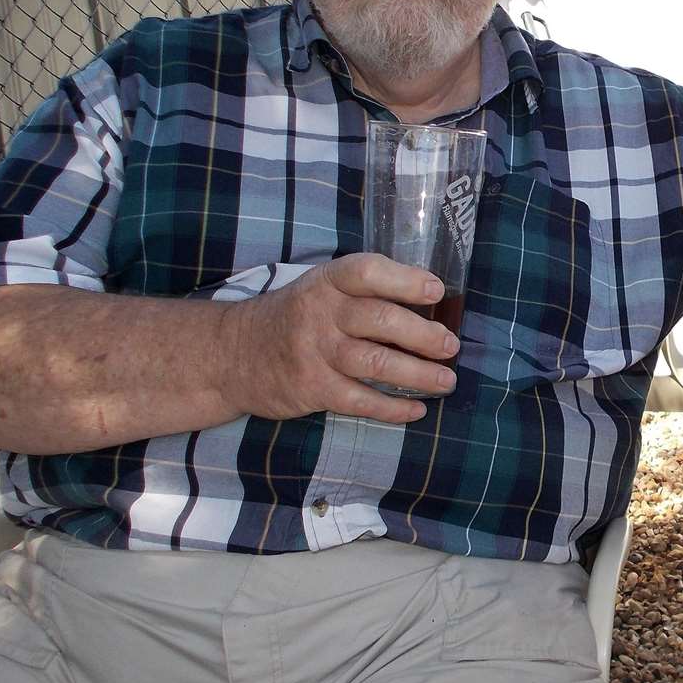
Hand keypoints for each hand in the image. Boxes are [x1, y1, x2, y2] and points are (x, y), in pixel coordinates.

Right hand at [222, 253, 458, 424]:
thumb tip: (430, 306)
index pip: (367, 272)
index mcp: (327, 281)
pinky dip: (392, 408)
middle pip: (380, 320)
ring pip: (375, 363)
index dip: (405, 280)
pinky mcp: (310, 388)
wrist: (232, 354)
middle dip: (423, 336)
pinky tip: (416, 410)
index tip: (436, 290)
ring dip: (418, 375)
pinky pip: (359, 401)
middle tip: (451, 347)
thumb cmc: (296, 317)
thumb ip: (364, 292)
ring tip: (446, 381)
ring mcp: (314, 352)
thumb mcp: (320, 289)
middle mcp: (320, 313)